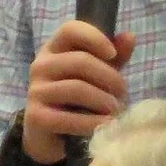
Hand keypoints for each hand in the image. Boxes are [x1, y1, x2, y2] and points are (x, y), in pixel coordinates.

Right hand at [23, 21, 137, 161]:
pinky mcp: (36, 116)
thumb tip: (129, 37)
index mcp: (54, 49)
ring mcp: (36, 91)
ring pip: (77, 88)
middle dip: (110, 77)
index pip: (70, 29)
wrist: (53, 135)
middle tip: (123, 93)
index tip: (113, 54)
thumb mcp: (98, 74)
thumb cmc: (79, 99)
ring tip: (116, 109)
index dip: (94, 38)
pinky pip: (68, 117)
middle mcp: (41, 66)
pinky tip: (106, 124)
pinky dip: (93, 122)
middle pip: (80, 61)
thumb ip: (114, 56)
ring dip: (104, 100)